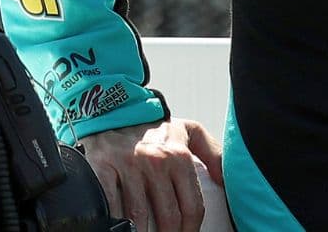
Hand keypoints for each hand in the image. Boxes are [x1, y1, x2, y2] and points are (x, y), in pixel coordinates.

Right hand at [81, 119, 223, 231]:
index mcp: (178, 155)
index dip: (191, 230)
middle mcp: (155, 161)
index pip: (192, 207)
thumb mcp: (188, 131)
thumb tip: (224, 181)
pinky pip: (111, 205)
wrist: (113, 107)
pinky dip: (115, 220)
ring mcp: (128, 165)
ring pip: (138, 216)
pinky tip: (120, 226)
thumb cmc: (152, 126)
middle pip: (168, 217)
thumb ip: (212, 153)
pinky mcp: (103, 167)